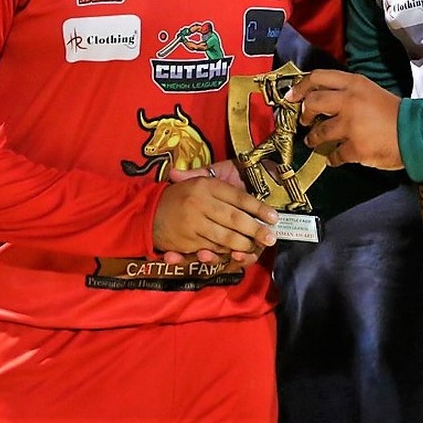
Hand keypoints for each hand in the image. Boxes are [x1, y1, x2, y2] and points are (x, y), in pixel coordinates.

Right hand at [152, 160, 279, 267]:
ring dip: (242, 244)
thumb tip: (194, 166)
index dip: (257, 207)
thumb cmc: (183, 191)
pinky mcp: (187, 241)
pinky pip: (210, 248)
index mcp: (207, 186)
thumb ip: (201, 172)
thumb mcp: (196, 177)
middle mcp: (200, 204)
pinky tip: (236, 255)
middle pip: (234, 218)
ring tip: (256, 248)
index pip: (238, 197)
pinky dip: (223, 253)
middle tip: (271, 238)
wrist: (149, 211)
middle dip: (255, 230)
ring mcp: (193, 223)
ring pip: (223, 237)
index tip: (273, 217)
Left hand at [287, 69, 405, 169]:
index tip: (291, 96)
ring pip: (319, 132)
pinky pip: (334, 154)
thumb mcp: (372, 92)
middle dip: (304, 113)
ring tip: (315, 141)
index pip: (318, 77)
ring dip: (314, 138)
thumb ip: (349, 93)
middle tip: (304, 120)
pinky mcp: (355, 147)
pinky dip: (333, 158)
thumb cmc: (397, 113)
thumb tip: (325, 101)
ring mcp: (351, 125)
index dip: (300, 86)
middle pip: (313, 103)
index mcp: (355, 84)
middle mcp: (349, 101)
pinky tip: (335, 157)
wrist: (416, 134)